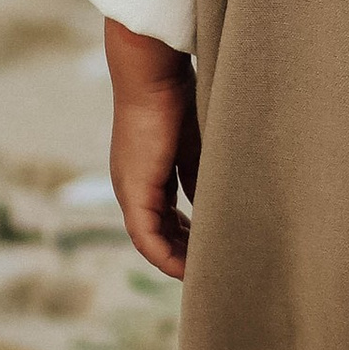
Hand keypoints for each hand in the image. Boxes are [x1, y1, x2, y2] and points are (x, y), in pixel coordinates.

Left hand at [106, 18, 199, 278]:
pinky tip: (187, 268)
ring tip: (203, 275)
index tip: (212, 247)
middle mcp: (133, 185)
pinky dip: (166, 256)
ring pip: (152, 239)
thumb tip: (219, 202)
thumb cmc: (177, 96)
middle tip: (212, 269)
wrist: (152, 75)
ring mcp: (129, 191)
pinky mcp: (133, 192)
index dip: (188, 235)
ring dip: (177, 259)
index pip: (166, 215)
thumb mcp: (196, 144)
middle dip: (185, 252)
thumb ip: (202, 174)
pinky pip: (147, 238)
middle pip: (159, 232)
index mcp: (147, 171)